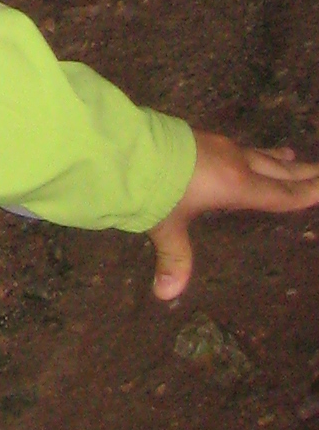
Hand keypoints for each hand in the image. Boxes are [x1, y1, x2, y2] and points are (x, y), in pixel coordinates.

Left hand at [149, 128, 318, 302]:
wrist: (127, 143)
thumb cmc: (152, 186)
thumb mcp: (166, 226)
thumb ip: (174, 259)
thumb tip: (166, 294)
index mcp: (236, 185)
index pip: (279, 194)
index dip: (304, 194)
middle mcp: (233, 162)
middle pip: (276, 170)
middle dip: (301, 173)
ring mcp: (215, 144)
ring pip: (256, 153)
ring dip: (276, 158)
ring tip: (291, 156)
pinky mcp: (198, 135)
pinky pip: (236, 146)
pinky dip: (250, 150)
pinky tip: (242, 151)